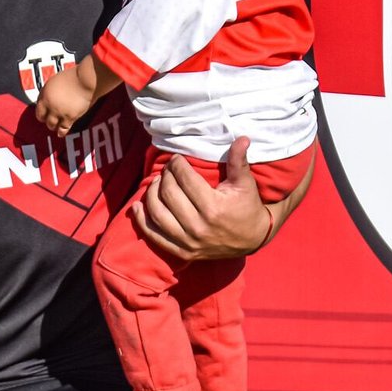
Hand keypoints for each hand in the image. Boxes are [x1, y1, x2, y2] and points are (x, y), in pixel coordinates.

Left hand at [35, 68, 92, 136]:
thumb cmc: (73, 77)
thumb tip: (47, 97)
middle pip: (44, 119)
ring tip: (55, 127)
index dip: (41, 114)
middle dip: (46, 121)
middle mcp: (50, 105)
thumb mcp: (55, 81)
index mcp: (45, 95)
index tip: (43, 116)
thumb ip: (50, 91)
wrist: (86, 80)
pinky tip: (60, 134)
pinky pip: (63, 128)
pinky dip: (61, 132)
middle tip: (49, 122)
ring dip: (53, 126)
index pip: (38, 110)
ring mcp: (59, 112)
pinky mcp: (70, 117)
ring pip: (52, 125)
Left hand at [137, 137, 269, 260]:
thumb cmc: (248, 207)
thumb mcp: (245, 184)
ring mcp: (189, 242)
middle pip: (168, 194)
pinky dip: (142, 221)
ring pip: (158, 213)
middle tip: (167, 170)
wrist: (253, 239)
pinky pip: (155, 236)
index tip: (176, 159)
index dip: (177, 165)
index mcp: (213, 208)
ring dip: (152, 194)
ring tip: (156, 183)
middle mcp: (198, 227)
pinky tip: (138, 206)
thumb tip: (241, 138)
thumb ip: (239, 161)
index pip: (185, 180)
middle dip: (165, 177)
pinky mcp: (182, 252)